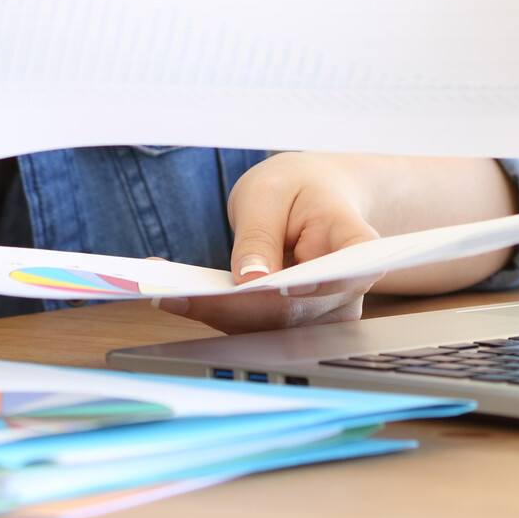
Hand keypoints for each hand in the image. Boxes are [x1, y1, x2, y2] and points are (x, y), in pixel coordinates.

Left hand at [164, 153, 383, 332]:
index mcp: (353, 240)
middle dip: (232, 306)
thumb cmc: (296, 190)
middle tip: (175, 293)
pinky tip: (181, 296)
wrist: (313, 199)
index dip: (322, 283)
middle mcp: (347, 287)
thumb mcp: (270, 191)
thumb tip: (250, 281)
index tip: (284, 284)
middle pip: (294, 309)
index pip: (349, 268)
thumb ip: (260, 234)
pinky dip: (217, 313)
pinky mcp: (296, 326)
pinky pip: (256, 327)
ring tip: (165, 290)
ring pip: (269, 327)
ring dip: (216, 313)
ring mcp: (324, 313)